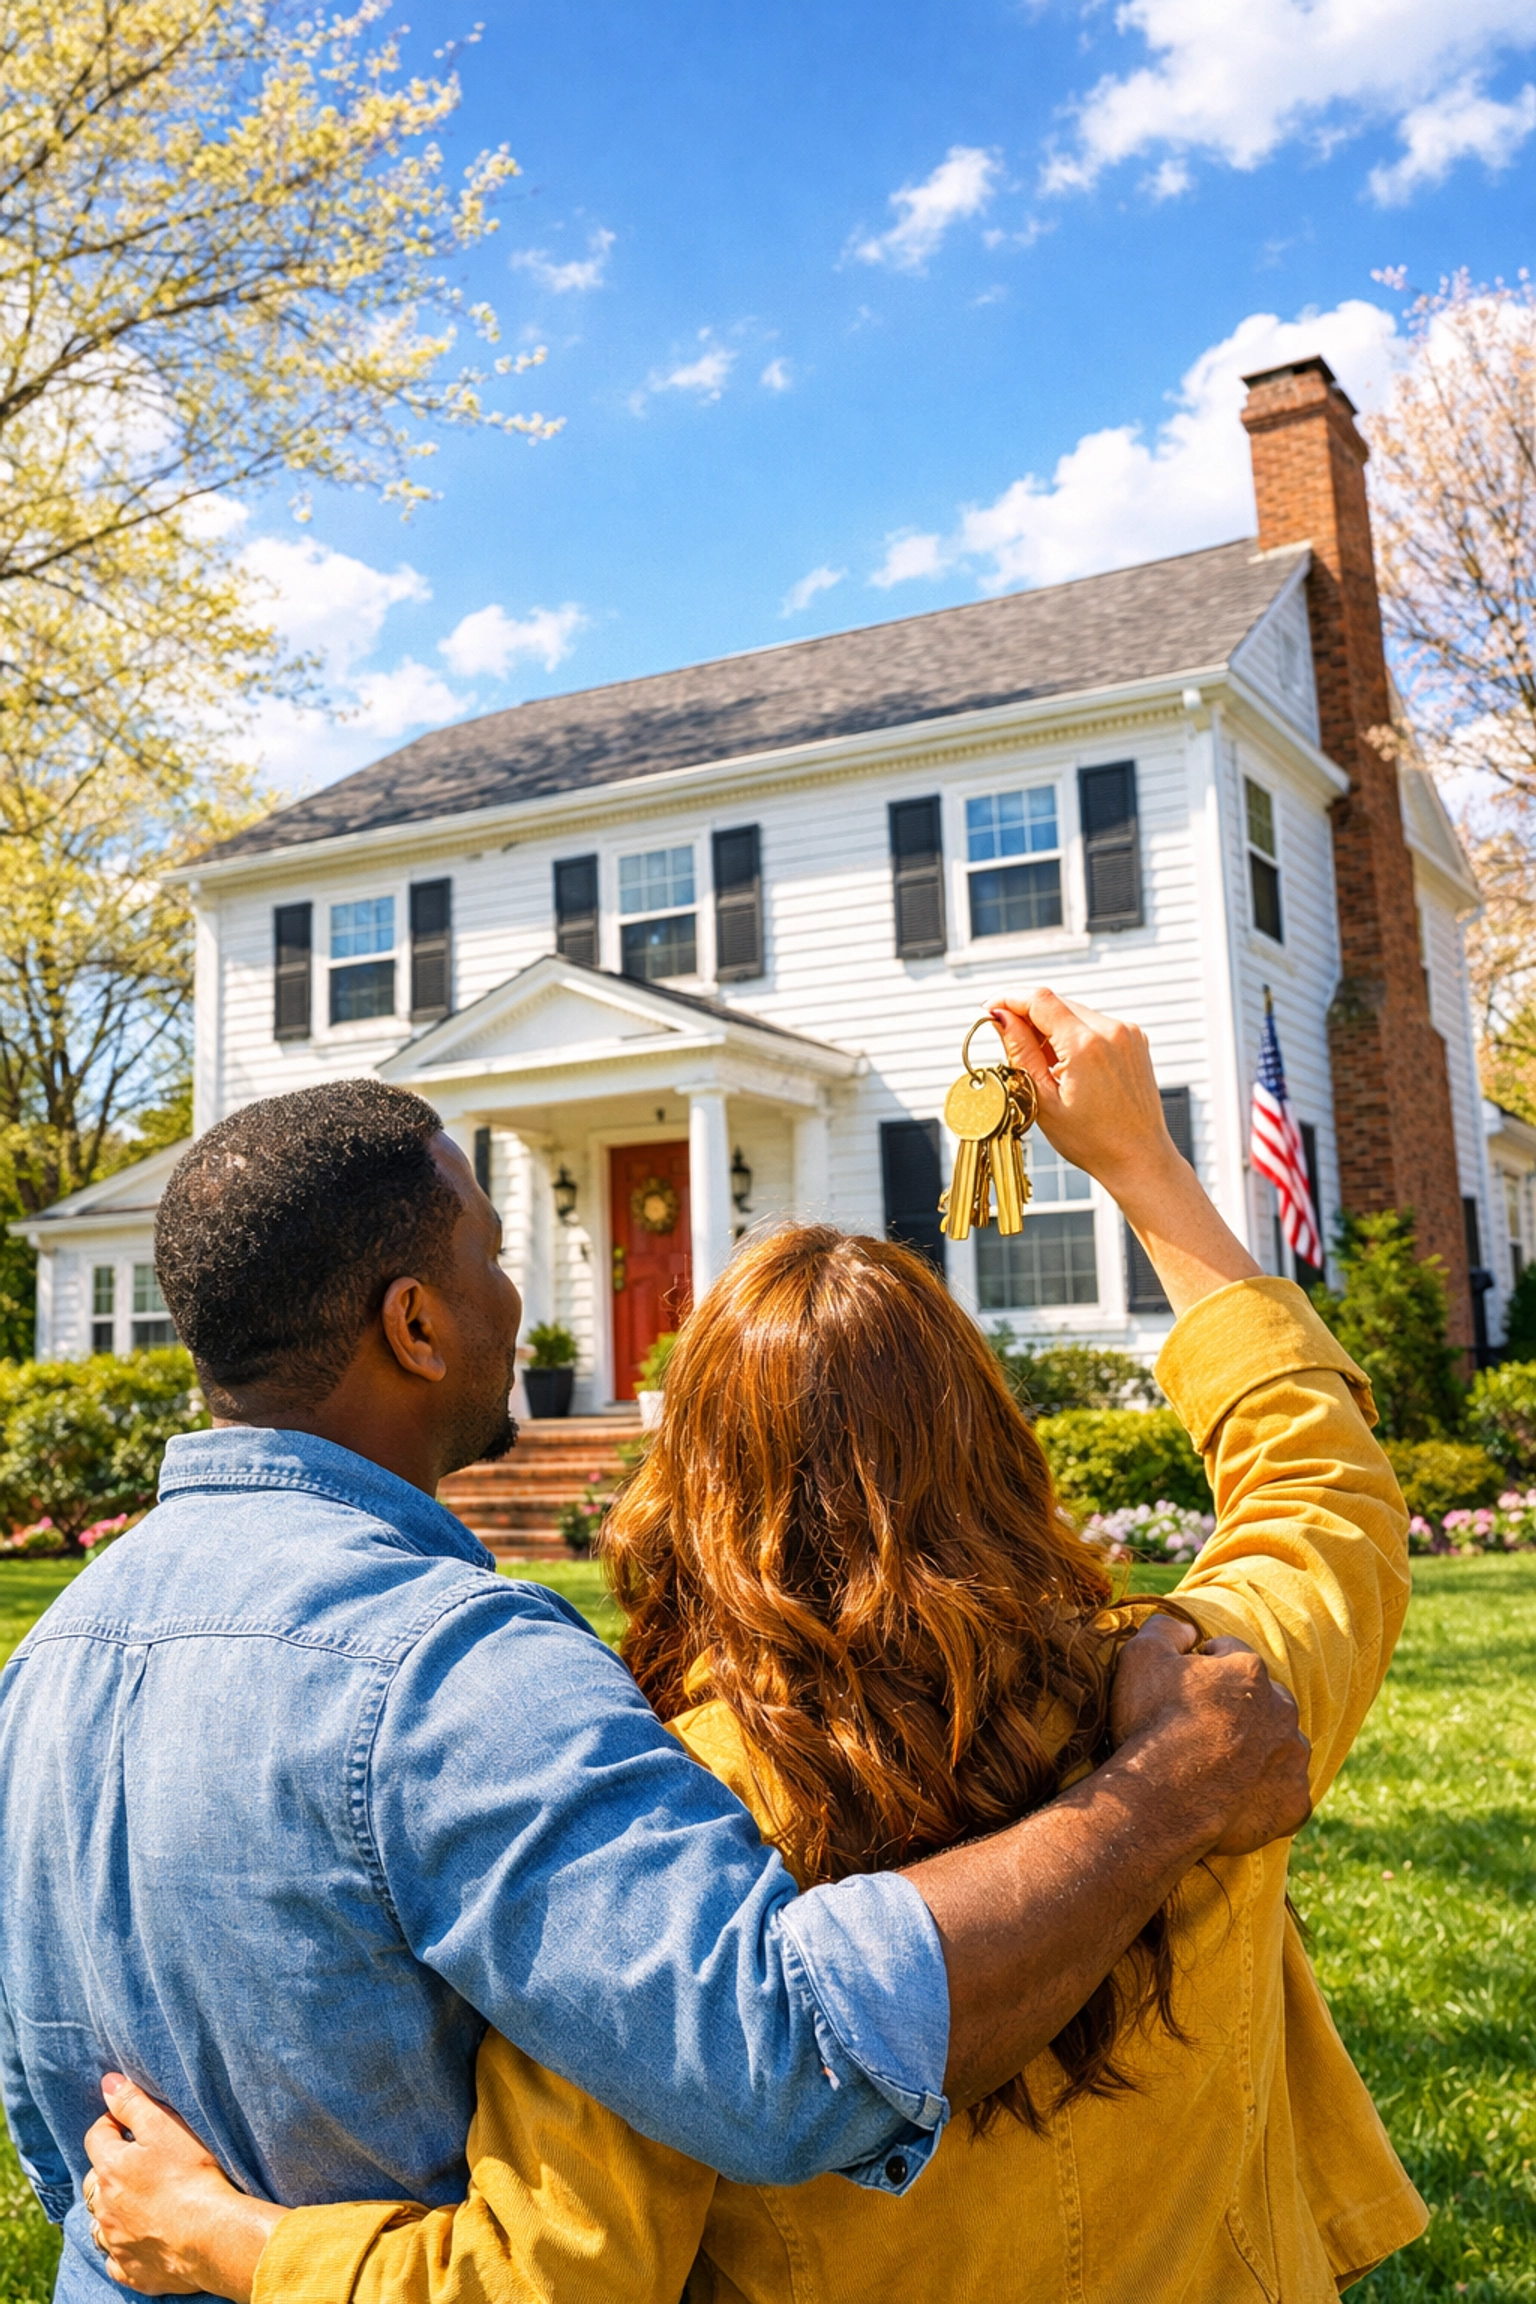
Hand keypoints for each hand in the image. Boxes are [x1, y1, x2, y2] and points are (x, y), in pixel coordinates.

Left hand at [83, 2076, 282, 2302]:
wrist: (210, 2235)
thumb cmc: (191, 2175)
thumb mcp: (165, 2127)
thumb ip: (133, 2104)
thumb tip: (108, 2083)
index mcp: (111, 2168)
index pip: (97, 2136)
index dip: (112, 2123)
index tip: (129, 2122)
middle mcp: (104, 2207)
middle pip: (95, 2180)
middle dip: (109, 2168)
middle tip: (137, 2162)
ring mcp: (115, 2241)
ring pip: (101, 2221)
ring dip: (112, 2210)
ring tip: (136, 2202)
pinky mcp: (131, 2269)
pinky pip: (116, 2259)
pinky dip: (122, 2248)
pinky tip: (139, 2240)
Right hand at [990, 988, 1260, 1315]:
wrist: (1139, 1158)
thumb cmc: (1092, 1140)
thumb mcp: (1043, 1099)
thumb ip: (1020, 1051)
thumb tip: (999, 1017)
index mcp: (1086, 1045)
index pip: (1039, 999)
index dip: (1008, 999)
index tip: (988, 1011)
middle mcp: (1112, 1030)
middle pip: (1056, 1003)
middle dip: (1027, 1017)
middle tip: (1011, 1047)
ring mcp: (1128, 1033)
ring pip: (1074, 1012)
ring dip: (1051, 1028)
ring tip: (1044, 1068)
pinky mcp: (1135, 1040)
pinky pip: (1094, 1024)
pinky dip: (1074, 1035)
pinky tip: (1067, 1067)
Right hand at [1111, 1616, 1312, 1856]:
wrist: (1161, 1801)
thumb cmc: (1151, 1725)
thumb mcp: (1141, 1657)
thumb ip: (1166, 1629)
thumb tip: (1189, 1629)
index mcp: (1249, 1671)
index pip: (1230, 1655)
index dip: (1202, 1668)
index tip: (1181, 1691)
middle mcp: (1283, 1710)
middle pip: (1263, 1700)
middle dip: (1239, 1709)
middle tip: (1201, 1732)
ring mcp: (1293, 1760)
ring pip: (1280, 1745)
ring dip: (1259, 1750)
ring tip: (1219, 1768)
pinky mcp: (1295, 1803)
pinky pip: (1286, 1794)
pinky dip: (1266, 1795)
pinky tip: (1234, 1799)